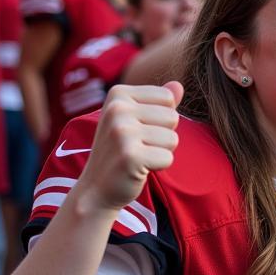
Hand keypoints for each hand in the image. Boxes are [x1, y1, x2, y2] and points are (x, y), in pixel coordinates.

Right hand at [78, 82, 181, 210]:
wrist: (96, 188)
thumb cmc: (120, 151)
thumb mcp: (134, 120)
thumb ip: (158, 102)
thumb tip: (179, 85)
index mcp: (118, 94)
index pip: (168, 98)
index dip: (160, 118)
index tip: (138, 130)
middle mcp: (117, 109)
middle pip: (173, 117)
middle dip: (162, 136)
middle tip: (138, 147)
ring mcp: (122, 132)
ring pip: (173, 138)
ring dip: (160, 152)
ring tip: (138, 156)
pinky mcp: (130, 156)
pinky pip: (168, 157)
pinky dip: (158, 166)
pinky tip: (138, 168)